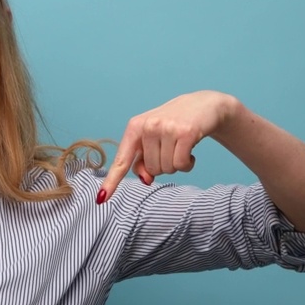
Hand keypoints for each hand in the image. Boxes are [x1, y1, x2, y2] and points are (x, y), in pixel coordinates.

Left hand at [98, 90, 240, 202]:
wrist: (203, 105)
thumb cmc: (173, 126)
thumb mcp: (152, 139)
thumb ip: (142, 160)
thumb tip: (145, 179)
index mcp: (134, 127)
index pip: (121, 160)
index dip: (111, 181)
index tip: (101, 199)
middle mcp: (148, 126)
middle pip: (151, 170)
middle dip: (163, 165)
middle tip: (171, 147)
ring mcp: (167, 128)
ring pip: (167, 169)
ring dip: (176, 164)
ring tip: (180, 146)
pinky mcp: (186, 132)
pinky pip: (182, 165)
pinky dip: (188, 164)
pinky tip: (191, 150)